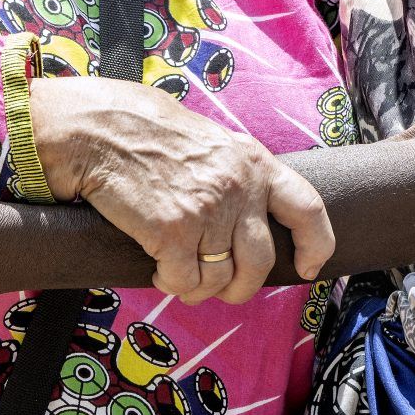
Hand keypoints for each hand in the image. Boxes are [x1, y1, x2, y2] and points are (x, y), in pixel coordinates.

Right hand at [29, 76, 334, 305]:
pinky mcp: (172, 233)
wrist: (98, 129)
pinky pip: (184, 283)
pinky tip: (158, 267)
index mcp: (253, 161)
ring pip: (218, 280)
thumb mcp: (210, 140)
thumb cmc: (146, 131)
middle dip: (240, 286)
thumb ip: (236, 174)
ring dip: (197, 285)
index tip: (308, 267)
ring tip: (177, 269)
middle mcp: (237, 187)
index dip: (315, 244)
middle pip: (260, 263)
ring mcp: (206, 212)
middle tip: (220, 285)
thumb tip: (247, 219)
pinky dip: (171, 283)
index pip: (307, 209)